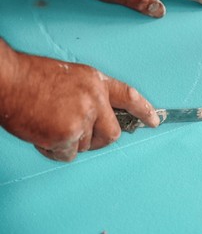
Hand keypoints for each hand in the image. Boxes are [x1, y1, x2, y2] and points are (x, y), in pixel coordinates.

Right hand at [0, 43, 159, 161]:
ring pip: (87, 145)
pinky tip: (43, 134)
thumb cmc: (31, 79)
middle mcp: (94, 99)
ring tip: (50, 126)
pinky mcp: (69, 134)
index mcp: (95, 82)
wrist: (6, 81)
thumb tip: (97, 121)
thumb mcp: (71, 79)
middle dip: (98, 140)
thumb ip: (89, 98)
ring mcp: (83, 117)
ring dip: (71, 143)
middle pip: (112, 133)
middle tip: (80, 136)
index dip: (144, 111)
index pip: (129, 97)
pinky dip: (56, 151)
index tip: (154, 121)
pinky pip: (68, 154)